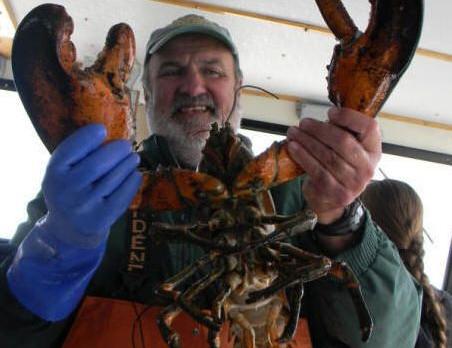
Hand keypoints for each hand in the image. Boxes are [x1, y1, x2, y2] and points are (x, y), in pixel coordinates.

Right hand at [43, 123, 141, 246]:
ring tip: (134, 157)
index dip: (87, 137)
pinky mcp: (101, 218)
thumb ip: (77, 154)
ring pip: (113, 179)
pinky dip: (132, 181)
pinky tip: (135, 174)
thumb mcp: (63, 172)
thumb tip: (106, 132)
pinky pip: (122, 195)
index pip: (70, 151)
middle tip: (127, 145)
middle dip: (116, 151)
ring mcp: (84, 206)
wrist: (70, 228)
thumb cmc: (71, 189)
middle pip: (97, 164)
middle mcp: (66, 191)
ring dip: (127, 164)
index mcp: (54, 174)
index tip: (102, 129)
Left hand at [287, 107, 380, 223]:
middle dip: (319, 129)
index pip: (369, 128)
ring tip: (294, 132)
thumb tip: (326, 115)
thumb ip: (342, 132)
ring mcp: (353, 183)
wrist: (331, 201)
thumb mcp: (347, 150)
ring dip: (307, 141)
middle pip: (343, 141)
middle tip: (303, 123)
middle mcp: (367, 168)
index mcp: (373, 151)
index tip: (330, 112)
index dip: (349, 117)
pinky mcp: (335, 192)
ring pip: (327, 156)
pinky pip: (317, 169)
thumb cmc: (337, 167)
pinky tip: (293, 147)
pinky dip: (302, 156)